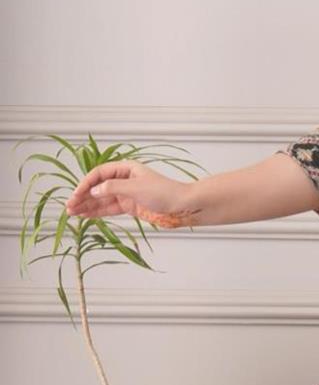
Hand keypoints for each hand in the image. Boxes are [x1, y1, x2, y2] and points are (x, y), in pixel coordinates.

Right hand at [65, 160, 202, 228]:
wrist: (183, 206)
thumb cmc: (165, 192)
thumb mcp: (136, 188)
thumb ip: (113, 188)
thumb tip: (94, 189)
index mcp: (126, 169)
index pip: (100, 174)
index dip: (86, 183)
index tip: (77, 194)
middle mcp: (125, 180)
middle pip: (98, 186)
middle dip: (83, 196)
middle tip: (69, 206)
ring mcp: (127, 194)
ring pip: (101, 199)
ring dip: (87, 205)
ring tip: (72, 213)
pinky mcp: (130, 206)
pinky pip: (109, 208)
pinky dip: (97, 212)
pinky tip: (85, 215)